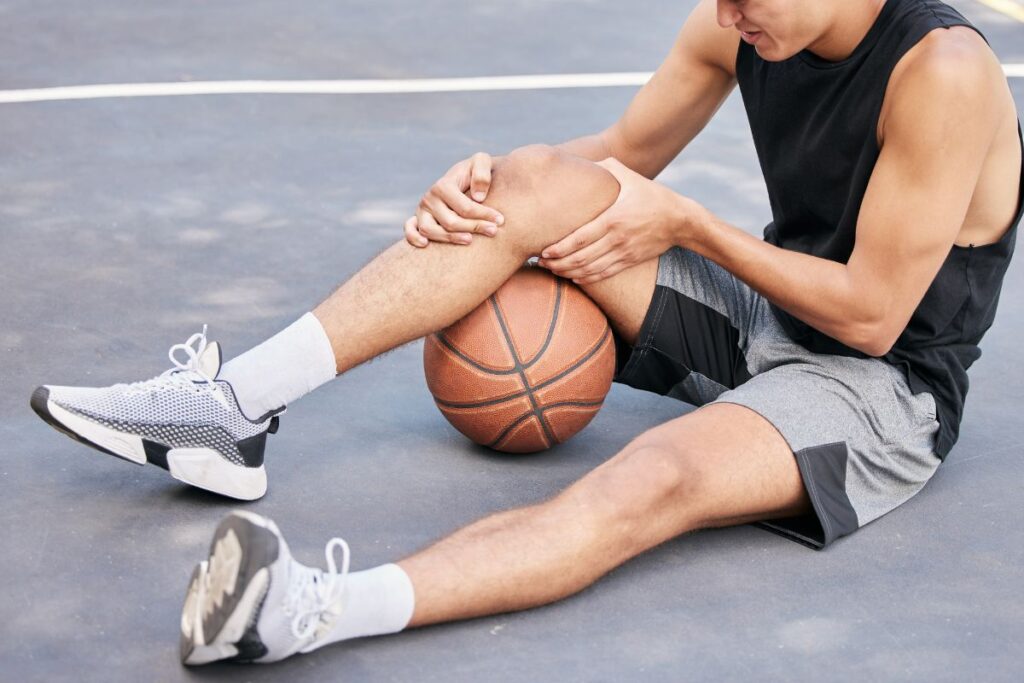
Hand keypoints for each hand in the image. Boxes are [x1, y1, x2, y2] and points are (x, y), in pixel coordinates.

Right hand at [404, 152, 505, 246]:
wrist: (464, 178)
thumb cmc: (474, 172)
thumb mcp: (481, 162)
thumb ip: (482, 172)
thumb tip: (478, 197)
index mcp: (443, 185)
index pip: (465, 207)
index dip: (484, 215)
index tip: (500, 220)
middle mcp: (429, 198)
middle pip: (450, 222)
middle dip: (474, 228)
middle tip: (494, 231)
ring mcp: (422, 210)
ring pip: (431, 230)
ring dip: (450, 238)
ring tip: (470, 240)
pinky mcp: (417, 219)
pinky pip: (409, 230)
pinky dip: (413, 238)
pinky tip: (426, 245)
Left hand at [537, 157, 698, 283]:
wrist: (680, 220)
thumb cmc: (652, 195)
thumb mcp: (630, 176)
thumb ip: (605, 167)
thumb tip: (582, 161)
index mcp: (613, 219)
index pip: (579, 238)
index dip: (559, 248)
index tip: (543, 251)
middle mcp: (616, 239)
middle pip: (580, 258)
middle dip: (557, 263)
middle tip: (540, 263)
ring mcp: (623, 253)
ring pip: (590, 269)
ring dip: (568, 272)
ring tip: (552, 271)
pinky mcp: (629, 261)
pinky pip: (603, 274)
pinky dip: (586, 278)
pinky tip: (573, 277)